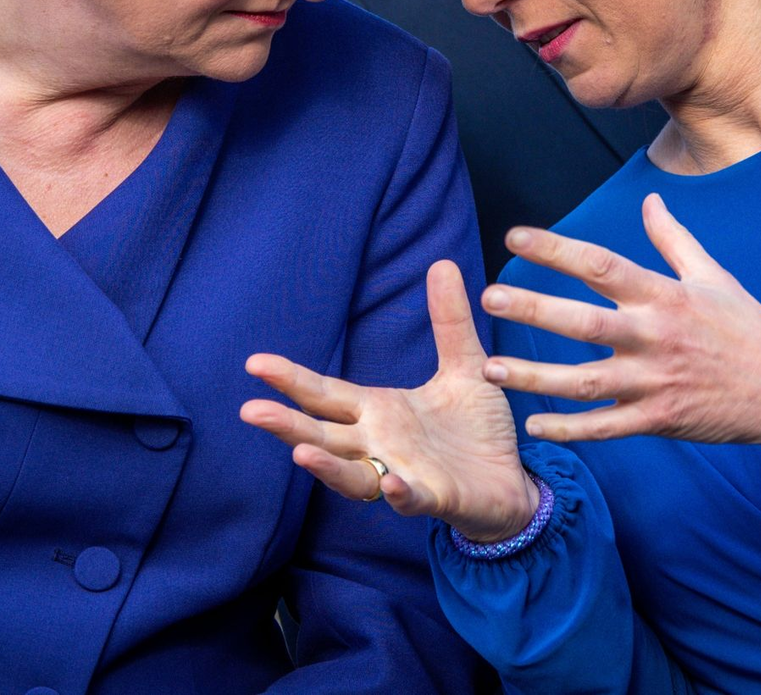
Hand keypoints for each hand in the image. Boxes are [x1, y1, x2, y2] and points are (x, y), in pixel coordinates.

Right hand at [240, 260, 538, 541]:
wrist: (511, 481)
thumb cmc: (477, 427)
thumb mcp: (464, 365)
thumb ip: (449, 320)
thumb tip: (441, 263)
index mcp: (379, 411)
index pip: (326, 393)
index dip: (291, 379)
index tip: (255, 363)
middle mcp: (380, 444)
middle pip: (323, 435)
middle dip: (286, 425)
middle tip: (249, 411)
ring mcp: (402, 474)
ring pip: (353, 475)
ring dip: (327, 467)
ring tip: (301, 453)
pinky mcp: (435, 498)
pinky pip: (411, 498)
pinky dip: (399, 493)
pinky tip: (391, 484)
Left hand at [483, 193, 760, 461]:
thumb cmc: (749, 327)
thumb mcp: (714, 276)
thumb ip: (674, 239)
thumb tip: (650, 200)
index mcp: (666, 296)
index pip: (601, 264)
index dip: (556, 248)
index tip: (515, 236)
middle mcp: (656, 337)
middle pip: (584, 321)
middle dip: (534, 308)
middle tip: (489, 297)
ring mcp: (656, 382)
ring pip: (585, 381)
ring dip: (535, 376)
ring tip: (489, 368)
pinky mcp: (660, 420)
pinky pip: (606, 428)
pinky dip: (569, 429)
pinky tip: (533, 425)